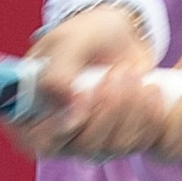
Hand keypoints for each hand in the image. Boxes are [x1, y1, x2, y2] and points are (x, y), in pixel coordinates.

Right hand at [4, 5, 169, 161]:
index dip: (62, 129)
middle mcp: (59, 136)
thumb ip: (58, 72)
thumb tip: (69, 107)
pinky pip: (139, 142)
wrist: (117, 34)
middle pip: (84, 146)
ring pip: (114, 147)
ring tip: (130, 72)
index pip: (38, 142)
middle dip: (107, 108)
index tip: (86, 98)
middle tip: (116, 72)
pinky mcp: (121, 139)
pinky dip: (149, 116)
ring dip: (130, 108)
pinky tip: (150, 89)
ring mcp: (91, 142)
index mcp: (31, 115)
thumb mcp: (66, 42)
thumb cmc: (83, 35)